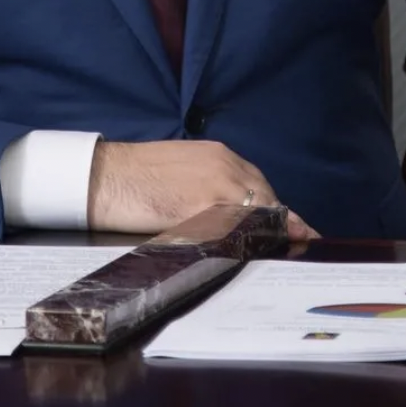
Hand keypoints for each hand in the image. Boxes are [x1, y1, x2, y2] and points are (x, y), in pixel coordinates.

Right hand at [87, 139, 317, 240]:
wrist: (106, 175)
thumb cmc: (136, 175)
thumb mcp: (181, 171)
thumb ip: (208, 184)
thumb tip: (228, 210)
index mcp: (218, 155)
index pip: (259, 185)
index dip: (278, 209)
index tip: (299, 227)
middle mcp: (224, 165)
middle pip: (266, 197)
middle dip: (281, 221)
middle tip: (297, 241)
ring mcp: (216, 186)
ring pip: (256, 211)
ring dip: (271, 231)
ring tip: (285, 248)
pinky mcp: (203, 207)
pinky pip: (236, 226)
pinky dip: (250, 238)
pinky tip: (256, 252)